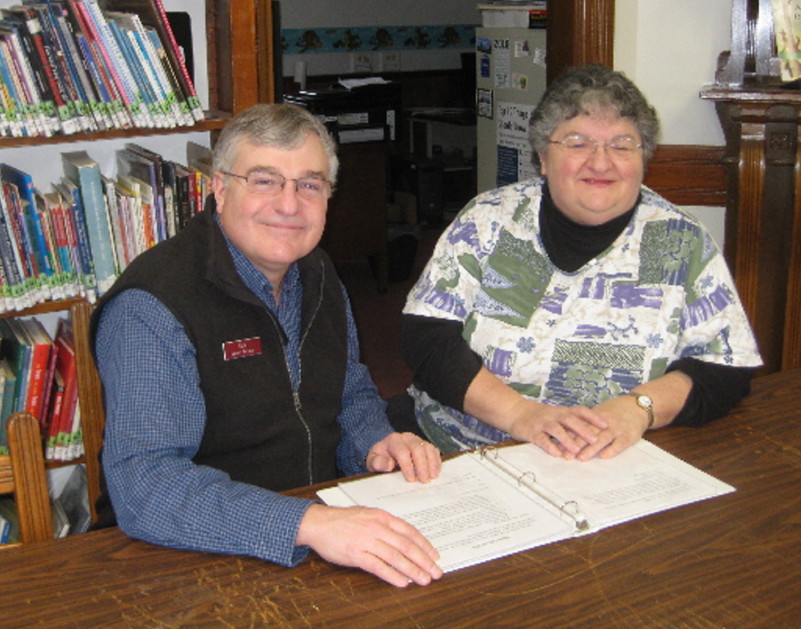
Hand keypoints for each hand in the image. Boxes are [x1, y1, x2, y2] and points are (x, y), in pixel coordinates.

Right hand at [296, 503, 442, 586]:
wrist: (318, 523)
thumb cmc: (342, 520)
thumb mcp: (367, 515)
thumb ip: (384, 525)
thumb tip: (403, 538)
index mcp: (382, 517)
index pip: (409, 532)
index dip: (424, 545)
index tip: (434, 556)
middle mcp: (377, 527)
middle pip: (406, 546)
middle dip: (424, 560)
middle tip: (436, 572)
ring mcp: (367, 540)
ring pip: (395, 557)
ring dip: (412, 570)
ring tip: (424, 580)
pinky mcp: (356, 554)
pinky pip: (378, 567)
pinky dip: (392, 575)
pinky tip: (402, 583)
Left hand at [366, 432, 440, 482]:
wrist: (385, 455)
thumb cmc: (380, 459)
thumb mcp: (373, 462)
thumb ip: (377, 463)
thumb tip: (388, 464)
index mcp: (393, 440)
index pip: (402, 452)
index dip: (408, 466)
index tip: (411, 480)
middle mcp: (406, 437)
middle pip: (417, 449)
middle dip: (422, 466)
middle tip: (424, 480)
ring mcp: (417, 440)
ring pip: (428, 448)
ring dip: (432, 463)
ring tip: (433, 476)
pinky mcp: (425, 445)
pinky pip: (433, 450)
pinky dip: (436, 461)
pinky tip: (436, 472)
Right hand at [508, 401, 608, 459]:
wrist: (514, 411)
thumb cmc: (538, 415)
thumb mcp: (555, 414)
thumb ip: (569, 423)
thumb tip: (591, 432)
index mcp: (561, 411)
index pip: (580, 411)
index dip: (593, 417)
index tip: (606, 424)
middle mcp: (553, 415)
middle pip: (570, 420)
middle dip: (583, 430)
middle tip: (595, 440)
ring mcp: (542, 423)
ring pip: (556, 430)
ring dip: (567, 440)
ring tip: (576, 451)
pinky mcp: (532, 431)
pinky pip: (541, 439)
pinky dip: (549, 446)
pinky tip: (556, 454)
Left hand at [573, 396, 651, 460]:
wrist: (636, 406)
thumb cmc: (614, 412)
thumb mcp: (598, 414)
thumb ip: (585, 424)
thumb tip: (566, 434)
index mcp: (593, 417)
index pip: (578, 428)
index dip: (568, 437)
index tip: (559, 448)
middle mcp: (603, 423)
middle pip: (588, 433)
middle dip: (576, 444)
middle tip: (567, 456)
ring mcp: (616, 429)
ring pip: (602, 438)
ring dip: (591, 448)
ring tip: (582, 458)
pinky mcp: (628, 436)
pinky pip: (619, 443)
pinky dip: (612, 449)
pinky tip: (604, 456)